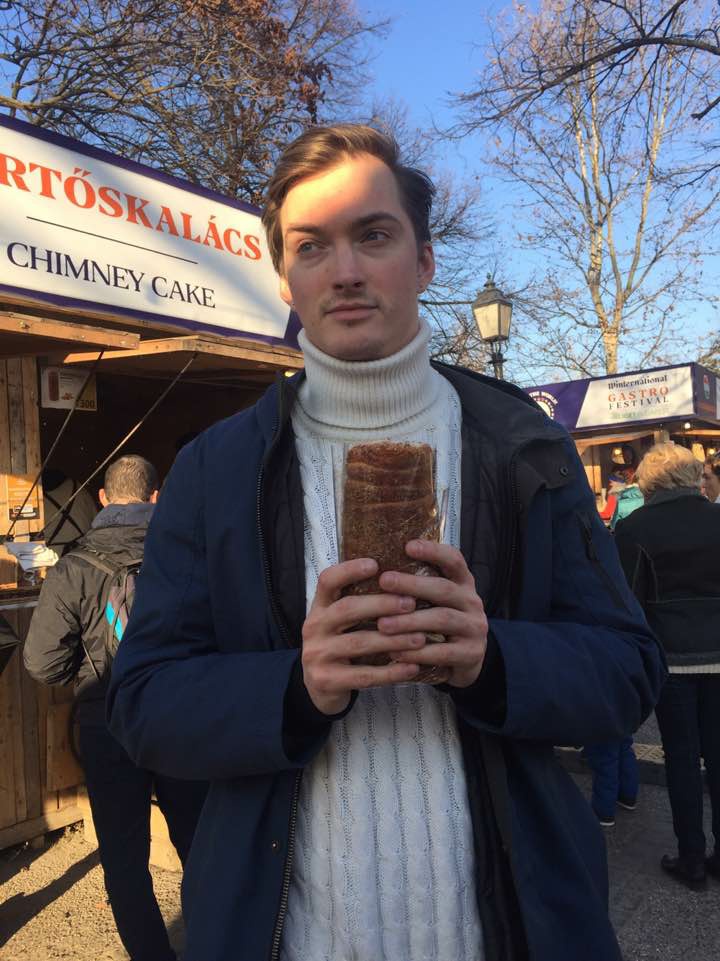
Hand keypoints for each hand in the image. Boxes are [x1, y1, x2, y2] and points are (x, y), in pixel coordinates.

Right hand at [301, 557, 427, 714]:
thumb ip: (361, 604)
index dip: (349, 570)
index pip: (327, 580)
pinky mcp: (327, 680)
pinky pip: (363, 675)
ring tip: (420, 638)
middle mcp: (314, 627)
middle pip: (347, 609)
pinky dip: (391, 672)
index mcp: (319, 607)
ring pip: (359, 643)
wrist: (318, 687)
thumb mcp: (341, 622)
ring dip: (393, 639)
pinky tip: (412, 667)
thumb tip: (402, 579)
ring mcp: (317, 655)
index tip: (375, 564)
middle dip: (381, 604)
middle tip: (411, 603)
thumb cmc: (341, 645)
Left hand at [376, 541, 488, 688]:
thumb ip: (416, 586)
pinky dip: (417, 653)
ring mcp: (474, 628)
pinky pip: (442, 653)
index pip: (454, 560)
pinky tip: (394, 652)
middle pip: (444, 589)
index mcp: (463, 583)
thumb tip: (372, 567)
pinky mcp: (470, 654)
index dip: (433, 551)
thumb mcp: (435, 601)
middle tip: (384, 580)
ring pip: (442, 620)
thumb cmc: (438, 623)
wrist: (467, 660)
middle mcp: (472, 602)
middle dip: (413, 584)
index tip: (408, 546)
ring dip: (409, 621)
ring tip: (382, 624)